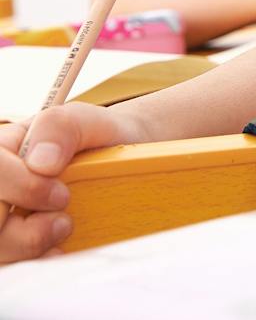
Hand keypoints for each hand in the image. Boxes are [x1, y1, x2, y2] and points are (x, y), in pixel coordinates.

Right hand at [0, 103, 143, 261]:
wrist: (116, 158)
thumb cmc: (92, 137)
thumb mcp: (82, 120)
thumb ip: (60, 128)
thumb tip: (41, 163)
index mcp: (1, 150)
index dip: (23, 188)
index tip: (62, 194)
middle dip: (22, 228)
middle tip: (62, 219)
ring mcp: (1, 217)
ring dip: (29, 245)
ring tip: (63, 227)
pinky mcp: (11, 242)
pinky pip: (10, 262)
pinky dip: (34, 260)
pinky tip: (56, 248)